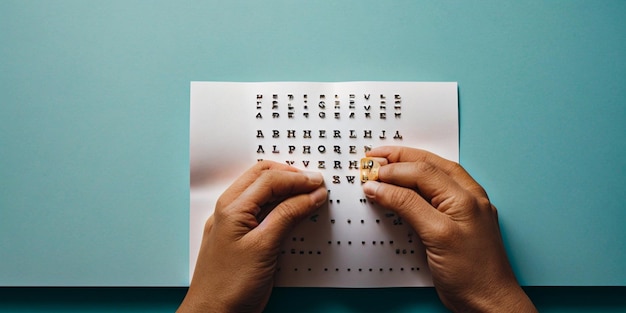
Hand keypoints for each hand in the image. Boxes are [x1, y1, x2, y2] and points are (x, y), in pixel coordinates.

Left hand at [178, 161, 326, 312]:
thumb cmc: (230, 286)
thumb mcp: (264, 246)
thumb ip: (288, 215)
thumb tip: (311, 195)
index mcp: (232, 207)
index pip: (269, 179)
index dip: (297, 178)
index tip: (320, 184)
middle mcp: (230, 210)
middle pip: (263, 177)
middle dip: (290, 176)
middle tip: (315, 184)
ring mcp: (233, 223)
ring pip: (261, 191)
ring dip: (285, 188)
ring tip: (308, 195)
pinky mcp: (240, 237)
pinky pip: (261, 210)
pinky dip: (280, 205)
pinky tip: (294, 213)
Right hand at [362, 146, 535, 311]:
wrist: (489, 304)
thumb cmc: (471, 274)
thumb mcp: (436, 235)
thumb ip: (408, 206)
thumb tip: (380, 188)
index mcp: (465, 196)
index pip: (423, 172)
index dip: (393, 170)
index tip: (369, 175)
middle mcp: (468, 196)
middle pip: (430, 166)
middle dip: (400, 158)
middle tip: (373, 157)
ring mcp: (465, 208)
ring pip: (436, 175)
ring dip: (410, 166)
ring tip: (387, 162)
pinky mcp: (458, 222)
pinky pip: (437, 193)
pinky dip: (417, 184)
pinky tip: (406, 186)